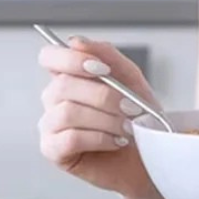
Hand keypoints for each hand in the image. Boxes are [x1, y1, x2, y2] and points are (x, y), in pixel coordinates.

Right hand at [37, 36, 163, 198]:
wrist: (148, 156)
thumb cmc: (137, 118)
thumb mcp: (130, 79)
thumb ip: (106, 55)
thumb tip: (76, 41)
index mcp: (69, 76)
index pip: (49, 57)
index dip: (71, 59)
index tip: (102, 69)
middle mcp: (54, 99)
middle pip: (63, 85)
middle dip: (103, 95)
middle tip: (129, 107)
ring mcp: (50, 125)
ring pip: (68, 112)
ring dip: (105, 119)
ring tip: (126, 127)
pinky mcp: (53, 151)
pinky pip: (70, 138)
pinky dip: (99, 138)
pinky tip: (115, 141)